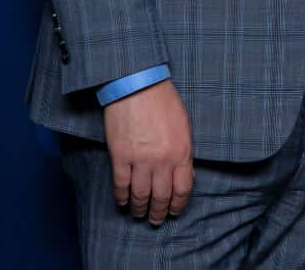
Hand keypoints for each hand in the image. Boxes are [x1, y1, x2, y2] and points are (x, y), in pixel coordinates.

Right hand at [102, 79, 193, 224]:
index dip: (178, 204)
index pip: (183, 189)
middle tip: (156, 220)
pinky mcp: (120, 156)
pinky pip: (121, 185)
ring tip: (139, 214)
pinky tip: (122, 202)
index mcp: (182, 152)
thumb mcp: (183, 127)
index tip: (174, 211)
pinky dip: (121, 197)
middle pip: (161, 196)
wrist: (137, 84)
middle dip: (159, 212)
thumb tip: (182, 176)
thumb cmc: (163, 101)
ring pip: (140, 195)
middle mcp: (163, 160)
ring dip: (140, 208)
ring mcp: (140, 160)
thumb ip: (183, 153)